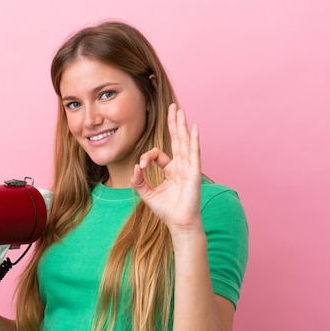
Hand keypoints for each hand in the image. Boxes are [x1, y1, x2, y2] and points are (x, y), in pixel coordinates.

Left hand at [131, 104, 202, 233]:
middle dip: (174, 123)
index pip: (159, 154)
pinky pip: (194, 152)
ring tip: (180, 110)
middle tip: (172, 106)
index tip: (141, 165)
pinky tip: (194, 127)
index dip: (147, 156)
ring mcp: (189, 168)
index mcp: (171, 170)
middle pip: (177, 140)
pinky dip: (194, 140)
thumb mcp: (146, 193)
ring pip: (184, 142)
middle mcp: (181, 166)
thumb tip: (135, 167)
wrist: (179, 223)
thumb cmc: (166, 210)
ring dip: (182, 125)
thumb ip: (138, 180)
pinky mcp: (194, 172)